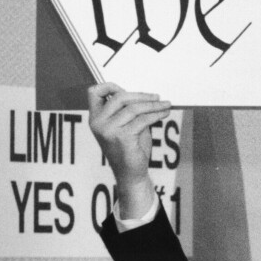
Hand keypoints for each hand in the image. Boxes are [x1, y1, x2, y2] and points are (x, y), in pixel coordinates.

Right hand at [88, 82, 170, 217]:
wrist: (131, 173)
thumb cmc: (130, 148)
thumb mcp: (125, 125)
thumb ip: (127, 110)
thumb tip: (144, 94)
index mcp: (95, 118)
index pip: (94, 92)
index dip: (111, 86)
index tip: (132, 91)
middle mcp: (98, 123)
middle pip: (119, 97)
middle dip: (142, 96)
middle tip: (158, 97)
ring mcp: (108, 130)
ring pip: (134, 108)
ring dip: (154, 105)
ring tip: (166, 105)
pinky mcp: (122, 137)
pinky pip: (143, 119)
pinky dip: (156, 115)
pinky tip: (164, 114)